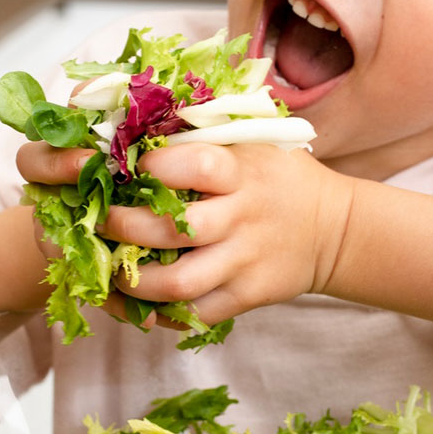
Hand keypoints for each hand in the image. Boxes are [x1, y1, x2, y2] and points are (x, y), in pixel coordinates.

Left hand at [16, 140, 353, 329]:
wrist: (334, 231)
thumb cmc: (278, 179)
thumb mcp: (251, 144)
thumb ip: (202, 136)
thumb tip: (132, 119)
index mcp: (242, 173)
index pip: (197, 166)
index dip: (154, 167)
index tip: (125, 165)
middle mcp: (242, 218)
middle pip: (173, 230)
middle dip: (123, 227)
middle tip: (98, 221)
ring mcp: (244, 261)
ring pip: (178, 283)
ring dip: (134, 281)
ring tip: (112, 270)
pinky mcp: (247, 296)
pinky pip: (196, 313)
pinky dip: (162, 312)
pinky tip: (142, 301)